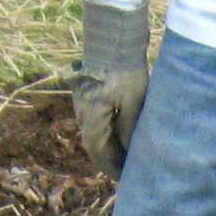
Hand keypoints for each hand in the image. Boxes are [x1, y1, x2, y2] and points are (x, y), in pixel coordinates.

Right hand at [71, 0, 150, 174]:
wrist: (112, 36)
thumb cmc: (125, 70)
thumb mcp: (134, 103)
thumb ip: (130, 130)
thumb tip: (130, 153)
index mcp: (92, 117)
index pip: (98, 152)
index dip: (111, 167)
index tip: (124, 178)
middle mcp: (82, 112)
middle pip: (94, 144)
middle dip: (109, 160)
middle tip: (127, 171)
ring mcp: (82, 101)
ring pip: (94, 132)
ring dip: (108, 145)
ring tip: (125, 155)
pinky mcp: (87, 92)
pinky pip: (95, 119)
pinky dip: (106, 131)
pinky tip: (119, 133)